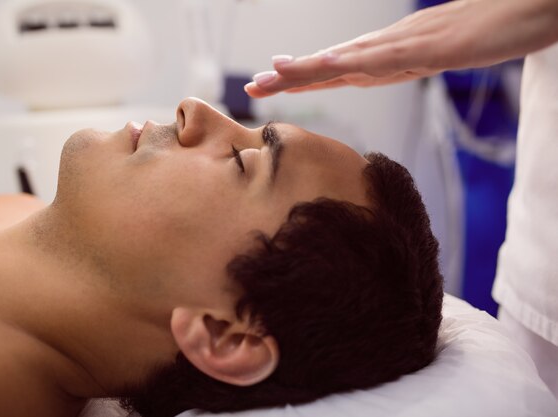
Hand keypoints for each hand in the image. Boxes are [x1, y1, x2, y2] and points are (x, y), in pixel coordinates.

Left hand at [245, 0, 557, 97]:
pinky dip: (355, 64)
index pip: (336, 68)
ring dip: (310, 69)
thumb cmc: (483, 30)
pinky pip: (385, 58)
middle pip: (331, 64)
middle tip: (253, 86)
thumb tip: (379, 72)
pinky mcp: (429, 46)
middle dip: (289, 77)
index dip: (301, 76)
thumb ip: (403, 63)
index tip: (269, 82)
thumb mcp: (433, 54)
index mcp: (386, 53)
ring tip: (274, 75)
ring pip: (348, 59)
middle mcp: (387, 47)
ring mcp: (406, 44)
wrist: (524, 9)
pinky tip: (332, 67)